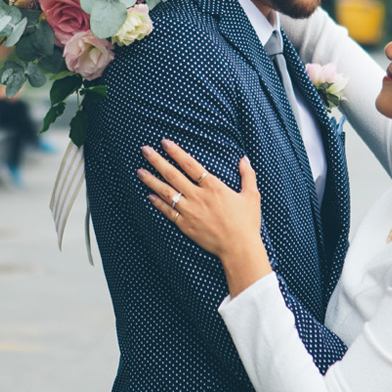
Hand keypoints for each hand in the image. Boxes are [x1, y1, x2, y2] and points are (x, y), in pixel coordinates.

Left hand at [138, 140, 264, 272]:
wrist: (239, 249)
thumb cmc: (247, 222)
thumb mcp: (252, 195)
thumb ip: (247, 174)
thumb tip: (244, 158)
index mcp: (213, 186)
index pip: (190, 164)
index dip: (176, 152)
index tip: (164, 142)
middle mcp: (198, 196)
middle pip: (173, 175)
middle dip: (157, 161)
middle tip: (145, 150)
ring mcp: (190, 211)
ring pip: (166, 192)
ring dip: (151, 181)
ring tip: (140, 171)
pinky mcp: (185, 226)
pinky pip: (168, 212)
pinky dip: (158, 203)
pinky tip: (149, 196)